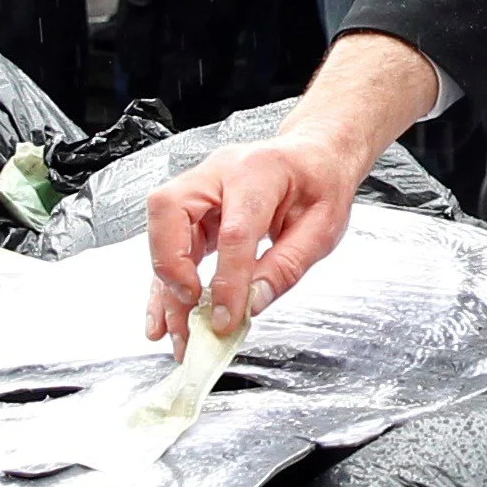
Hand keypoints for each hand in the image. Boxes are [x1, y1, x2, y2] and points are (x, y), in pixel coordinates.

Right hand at [140, 32, 440, 340]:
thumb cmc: (320, 183)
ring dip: (163, 284)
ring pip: (161, 228)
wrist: (313, 153)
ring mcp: (199, 186)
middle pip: (172, 210)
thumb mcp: (324, 227)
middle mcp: (219, 172)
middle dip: (173, 265)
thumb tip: (254, 304)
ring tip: (171, 332)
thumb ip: (288, 265)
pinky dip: (165, 282)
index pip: (234, 231)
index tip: (226, 319)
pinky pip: (168, 243)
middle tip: (191, 306)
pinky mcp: (192, 207)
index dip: (227, 280)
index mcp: (260, 173)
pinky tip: (165, 317)